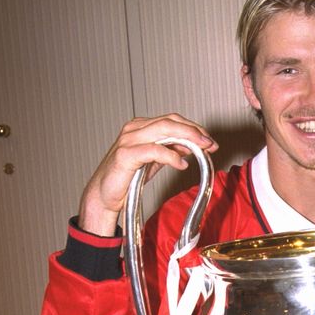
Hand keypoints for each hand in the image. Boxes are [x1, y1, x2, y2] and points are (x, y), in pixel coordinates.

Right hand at [78, 114, 217, 235]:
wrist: (104, 195)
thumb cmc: (126, 177)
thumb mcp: (154, 161)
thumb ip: (171, 151)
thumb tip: (191, 146)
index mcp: (140, 127)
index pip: (172, 120)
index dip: (193, 128)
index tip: (209, 140)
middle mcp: (134, 129)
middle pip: (170, 121)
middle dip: (194, 131)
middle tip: (210, 143)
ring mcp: (128, 140)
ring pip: (163, 130)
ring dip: (187, 139)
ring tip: (202, 150)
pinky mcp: (125, 155)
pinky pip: (153, 150)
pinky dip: (171, 156)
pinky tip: (181, 164)